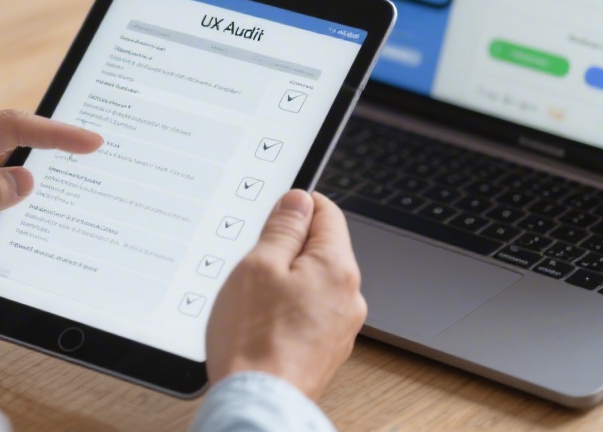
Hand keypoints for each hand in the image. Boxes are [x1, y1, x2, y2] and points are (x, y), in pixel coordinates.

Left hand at [0, 110, 102, 270]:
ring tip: (66, 210)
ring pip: (5, 188)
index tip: (90, 141)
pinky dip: (10, 225)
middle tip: (91, 172)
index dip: (54, 133)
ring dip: (26, 202)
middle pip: (11, 154)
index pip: (10, 126)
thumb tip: (26, 180)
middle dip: (45, 165)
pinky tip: (31, 237)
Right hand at [205, 190, 366, 400]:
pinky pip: (310, 313)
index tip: (273, 213)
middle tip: (253, 264)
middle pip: (321, 249)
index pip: (327, 212)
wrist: (258, 402)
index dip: (296, 206)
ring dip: (286, 281)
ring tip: (254, 301)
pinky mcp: (327, 350)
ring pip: (314, 283)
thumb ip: (283, 228)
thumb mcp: (258, 265)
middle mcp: (349, 297)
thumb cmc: (254, 340)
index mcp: (338, 268)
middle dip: (287, 249)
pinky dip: (288, 310)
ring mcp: (341, 327)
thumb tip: (299, 200)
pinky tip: (262, 324)